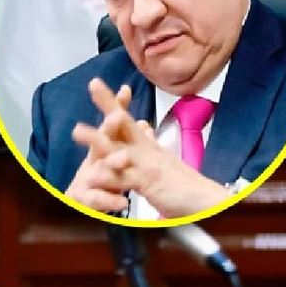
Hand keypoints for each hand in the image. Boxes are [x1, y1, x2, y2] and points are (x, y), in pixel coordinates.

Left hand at [69, 79, 231, 217]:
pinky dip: (109, 178)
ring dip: (97, 139)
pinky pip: (125, 180)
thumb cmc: (185, 186)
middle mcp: (146, 151)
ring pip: (117, 150)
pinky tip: (93, 175)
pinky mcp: (149, 184)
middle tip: (94, 84)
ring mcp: (147, 165)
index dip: (113, 102)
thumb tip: (143, 126)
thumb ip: (149, 146)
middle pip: (124, 123)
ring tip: (77, 130)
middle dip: (108, 104)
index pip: (127, 120)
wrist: (208, 202)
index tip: (98, 84)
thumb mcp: (162, 162)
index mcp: (147, 146)